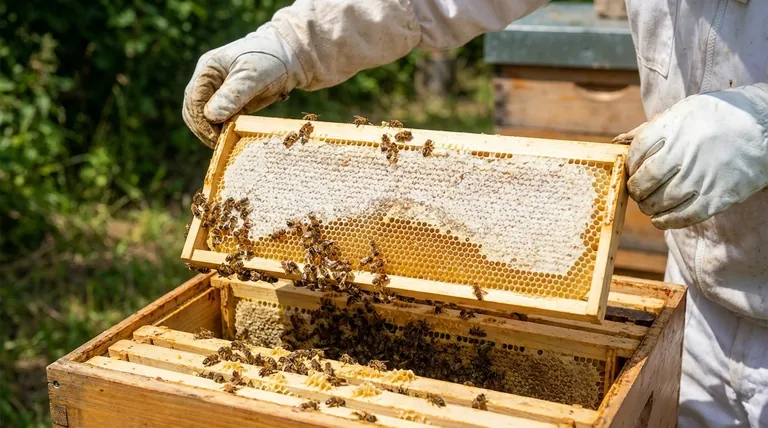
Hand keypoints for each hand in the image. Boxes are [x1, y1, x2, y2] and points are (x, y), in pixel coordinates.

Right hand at [182, 25, 304, 147]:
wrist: (287, 58)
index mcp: (208, 70)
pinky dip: (222, 130)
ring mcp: (215, 92)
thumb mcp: (253, 76)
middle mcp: (207, 81)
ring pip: (203, 117)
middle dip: (205, 129)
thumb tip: (211, 116)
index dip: (202, 121)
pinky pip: (218, 120)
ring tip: (227, 143)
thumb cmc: (270, 61)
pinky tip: (232, 138)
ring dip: (211, 132)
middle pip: (194, 111)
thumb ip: (233, 95)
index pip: (195, 100)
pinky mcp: (227, 102)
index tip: (216, 138)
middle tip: (222, 144)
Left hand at [625, 83, 767, 228]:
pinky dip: (666, 222)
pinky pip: (684, 216)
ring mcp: (701, 177)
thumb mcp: (683, 112)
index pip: (636, 153)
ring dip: (648, 207)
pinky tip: (660, 220)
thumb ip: (649, 130)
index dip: (629, 166)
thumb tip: (616, 142)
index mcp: (673, 128)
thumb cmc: (717, 118)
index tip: (631, 171)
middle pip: (644, 181)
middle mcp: (684, 153)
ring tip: (648, 205)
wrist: (764, 127)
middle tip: (637, 192)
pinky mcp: (718, 196)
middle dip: (636, 190)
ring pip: (660, 202)